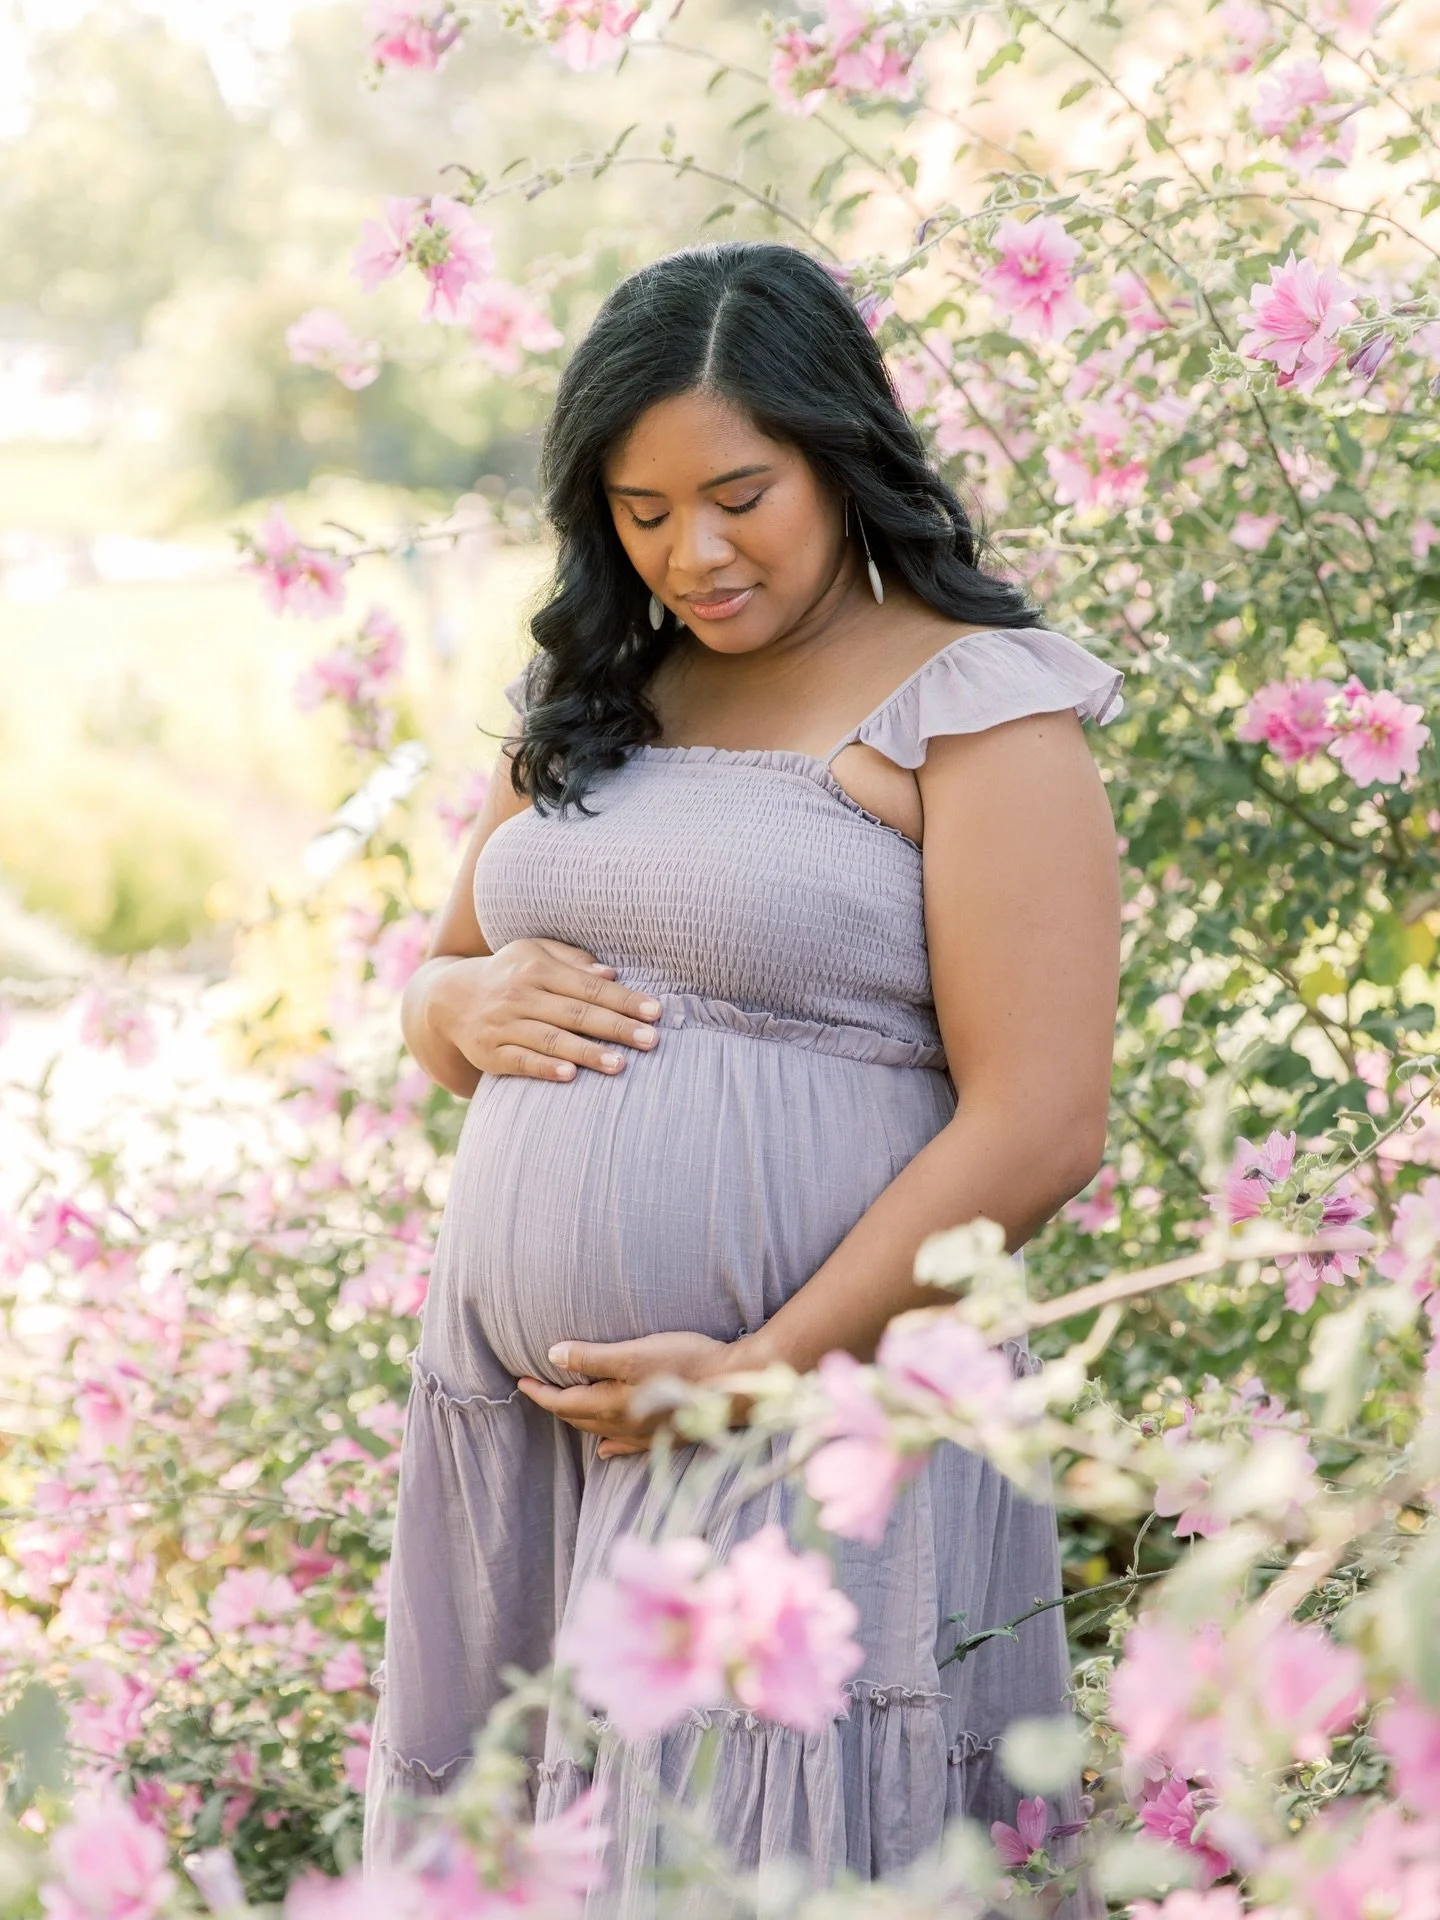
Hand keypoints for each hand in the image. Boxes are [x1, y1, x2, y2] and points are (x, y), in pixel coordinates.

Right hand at [426, 938, 660, 1081]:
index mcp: (536, 968)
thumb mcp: (533, 953)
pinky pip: (521, 1061)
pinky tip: (570, 1076)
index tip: (656, 1012)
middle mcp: (520, 995)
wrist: (448, 1000)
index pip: (589, 985)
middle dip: (616, 1027)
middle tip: (652, 1041)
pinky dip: (545, 1068)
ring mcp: (504, 1025)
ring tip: (620, 1064)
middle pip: (576, 1013)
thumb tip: (612, 972)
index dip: (623, 999)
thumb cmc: (508, 974)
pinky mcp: (490, 1054)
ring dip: (587, 1052)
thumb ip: (572, 959)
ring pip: (551, 1039)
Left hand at [515, 1332, 745, 1459]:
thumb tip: (552, 1356)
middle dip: (554, 1405)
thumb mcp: (633, 1352)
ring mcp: (644, 1435)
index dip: (540, 1393)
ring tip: (563, 1410)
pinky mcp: (664, 1436)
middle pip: (577, 1418)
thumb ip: (591, 1357)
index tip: (520, 1381)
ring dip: (577, 1421)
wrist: (733, 1385)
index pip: (563, 1403)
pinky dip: (609, 1445)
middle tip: (536, 1390)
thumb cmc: (684, 1360)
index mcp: (611, 1405)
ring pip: (598, 1431)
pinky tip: (604, 1449)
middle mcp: (623, 1426)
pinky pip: (625, 1446)